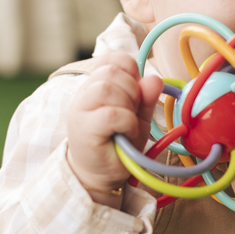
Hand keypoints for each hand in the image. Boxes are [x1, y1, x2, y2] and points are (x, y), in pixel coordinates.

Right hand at [66, 53, 161, 203]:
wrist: (101, 174)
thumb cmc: (118, 144)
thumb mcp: (138, 117)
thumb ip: (145, 98)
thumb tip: (154, 78)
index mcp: (96, 86)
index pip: (111, 59)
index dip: (130, 68)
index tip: (136, 90)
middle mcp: (84, 94)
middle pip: (110, 71)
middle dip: (132, 88)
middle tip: (134, 111)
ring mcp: (80, 111)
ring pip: (106, 88)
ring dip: (127, 104)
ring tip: (129, 123)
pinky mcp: (84, 129)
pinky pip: (110, 113)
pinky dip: (127, 122)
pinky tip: (127, 132)